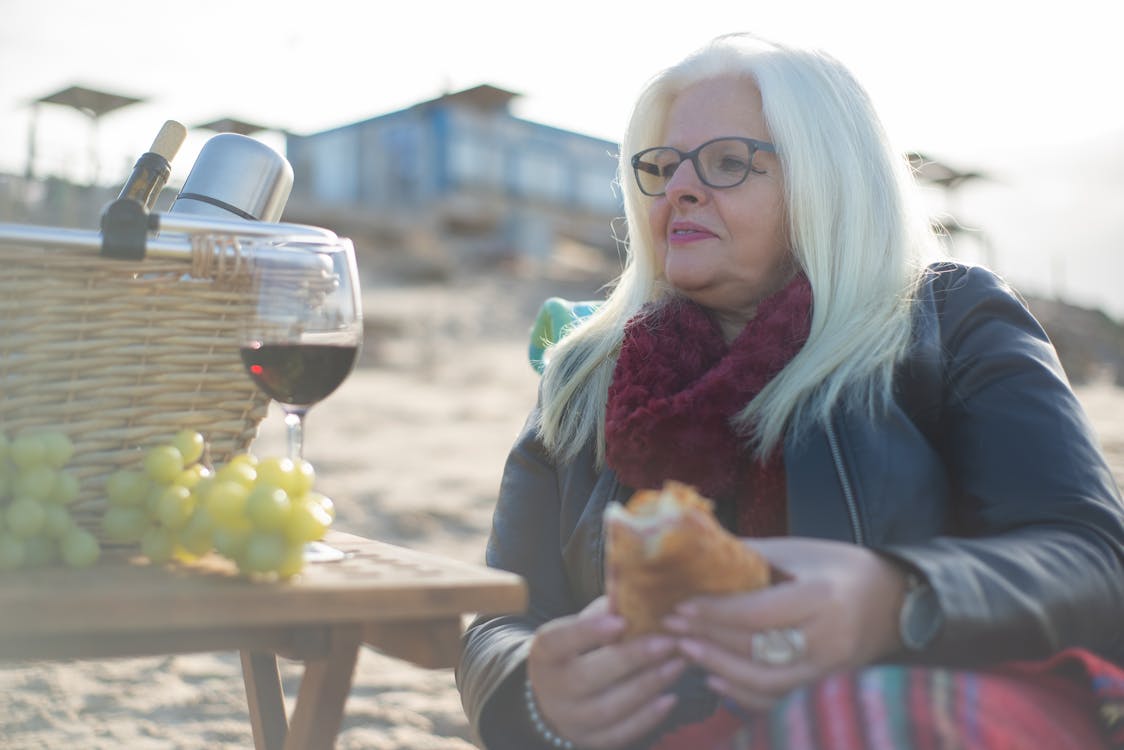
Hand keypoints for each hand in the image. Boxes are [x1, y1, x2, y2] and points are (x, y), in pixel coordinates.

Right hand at [527, 596, 687, 748]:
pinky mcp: (590, 741)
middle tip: (667, 642)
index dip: (587, 632)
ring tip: (677, 664)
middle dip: (631, 659)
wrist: (557, 697)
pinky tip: (670, 696)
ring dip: (647, 685)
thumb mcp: (582, 625)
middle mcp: (552, 689)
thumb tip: (635, 576)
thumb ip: (606, 608)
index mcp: (545, 652)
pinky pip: (620, 733)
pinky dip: (647, 717)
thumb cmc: (578, 650)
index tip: (620, 620)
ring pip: (608, 708)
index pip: (559, 641)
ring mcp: (570, 719)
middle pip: (587, 678)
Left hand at [663, 537, 907, 711]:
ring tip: (687, 652)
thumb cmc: (839, 568)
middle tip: (672, 629)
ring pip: (766, 681)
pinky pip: (780, 699)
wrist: (896, 601)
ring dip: (721, 669)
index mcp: (821, 595)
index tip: (679, 608)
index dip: (714, 613)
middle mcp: (829, 637)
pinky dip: (745, 693)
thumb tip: (695, 547)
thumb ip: (749, 554)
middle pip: (758, 648)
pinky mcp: (827, 687)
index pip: (757, 612)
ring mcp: (831, 669)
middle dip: (708, 639)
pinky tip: (716, 679)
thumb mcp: (798, 551)